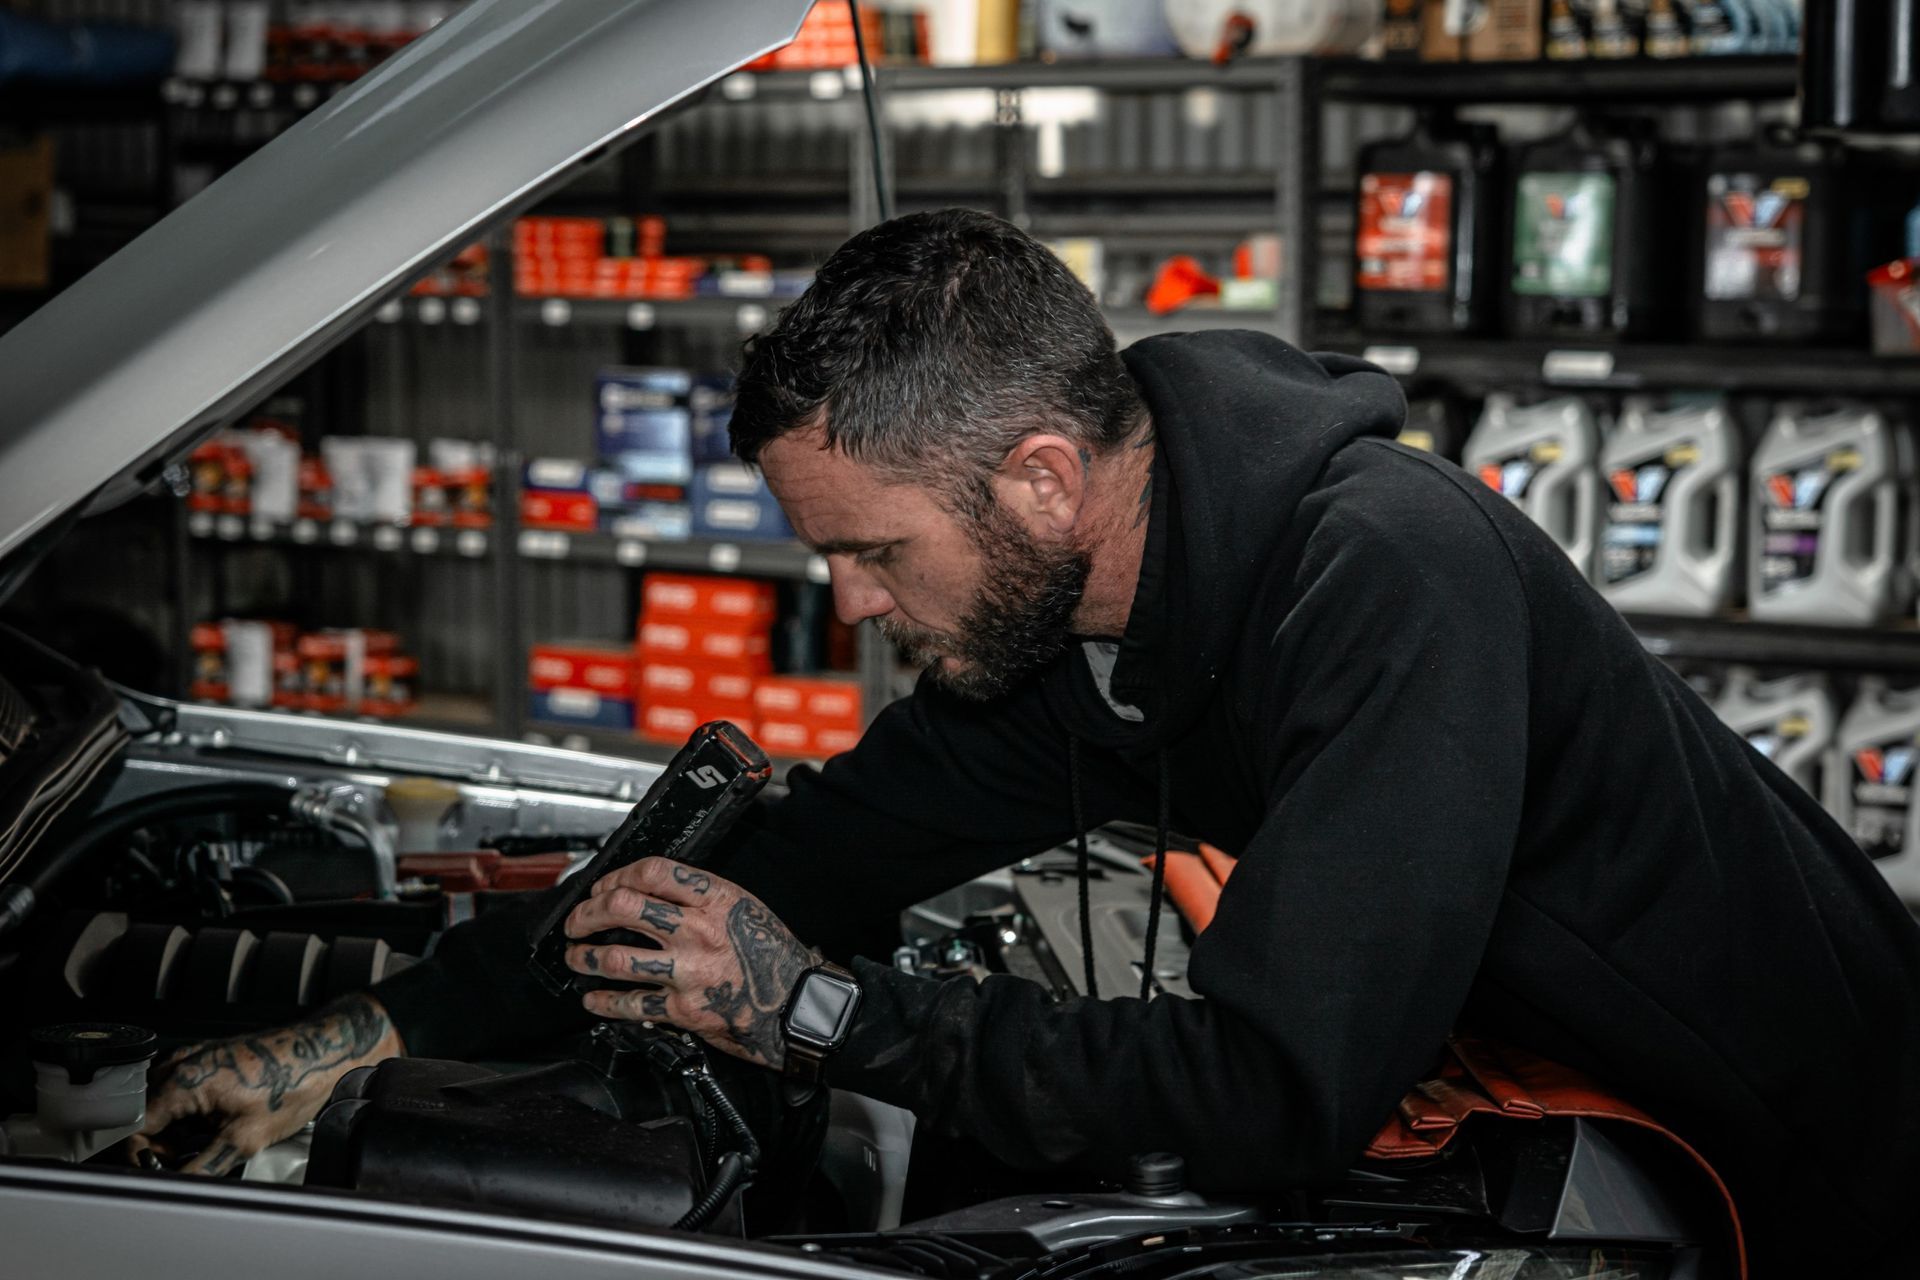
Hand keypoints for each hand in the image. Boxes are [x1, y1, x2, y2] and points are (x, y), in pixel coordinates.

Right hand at [133, 995, 402, 1174]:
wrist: (325, 1051)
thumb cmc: (293, 1084)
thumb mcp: (245, 1138)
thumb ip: (200, 1166)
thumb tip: (173, 1189)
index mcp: (182, 1080)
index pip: (131, 1128)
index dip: (141, 1158)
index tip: (160, 1174)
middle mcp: (179, 1062)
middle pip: (142, 1118)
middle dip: (159, 1147)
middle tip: (193, 1160)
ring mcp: (192, 1058)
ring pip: (160, 1107)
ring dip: (174, 1132)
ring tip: (210, 1141)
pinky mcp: (205, 1060)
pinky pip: (178, 1094)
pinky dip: (188, 1116)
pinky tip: (215, 1124)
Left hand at [564, 857, 819, 1069]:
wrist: (799, 1005)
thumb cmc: (774, 956)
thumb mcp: (744, 907)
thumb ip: (700, 898)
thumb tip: (650, 892)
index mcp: (716, 899)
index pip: (653, 871)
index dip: (617, 876)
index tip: (603, 887)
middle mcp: (699, 931)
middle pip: (623, 908)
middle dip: (587, 913)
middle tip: (577, 921)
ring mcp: (689, 971)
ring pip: (616, 957)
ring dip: (585, 957)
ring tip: (577, 957)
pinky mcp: (684, 1010)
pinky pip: (631, 1003)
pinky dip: (603, 1001)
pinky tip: (593, 998)